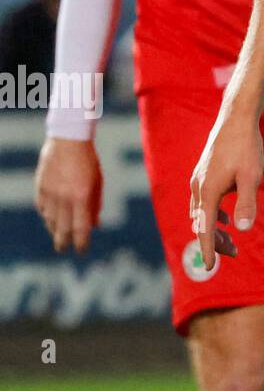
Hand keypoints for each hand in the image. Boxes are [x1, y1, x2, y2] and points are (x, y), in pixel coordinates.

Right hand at [34, 138, 101, 252]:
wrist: (68, 140)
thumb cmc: (88, 161)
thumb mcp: (97, 181)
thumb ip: (95, 204)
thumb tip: (95, 225)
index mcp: (81, 196)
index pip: (80, 228)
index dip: (81, 242)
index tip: (81, 251)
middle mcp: (64, 198)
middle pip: (62, 228)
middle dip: (63, 242)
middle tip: (64, 250)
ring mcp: (49, 193)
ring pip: (50, 220)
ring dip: (54, 230)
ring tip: (58, 236)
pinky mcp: (40, 188)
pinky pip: (42, 208)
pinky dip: (47, 216)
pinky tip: (51, 219)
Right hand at [189, 111, 263, 270]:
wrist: (236, 118)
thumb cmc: (246, 146)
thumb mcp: (251, 176)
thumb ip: (246, 203)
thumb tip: (243, 230)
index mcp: (207, 191)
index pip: (204, 229)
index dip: (207, 249)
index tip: (210, 268)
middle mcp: (198, 187)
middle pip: (201, 223)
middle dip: (213, 241)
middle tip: (232, 253)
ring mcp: (198, 179)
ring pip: (201, 213)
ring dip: (213, 229)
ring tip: (231, 240)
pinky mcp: (203, 173)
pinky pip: (203, 202)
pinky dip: (211, 215)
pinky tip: (226, 218)